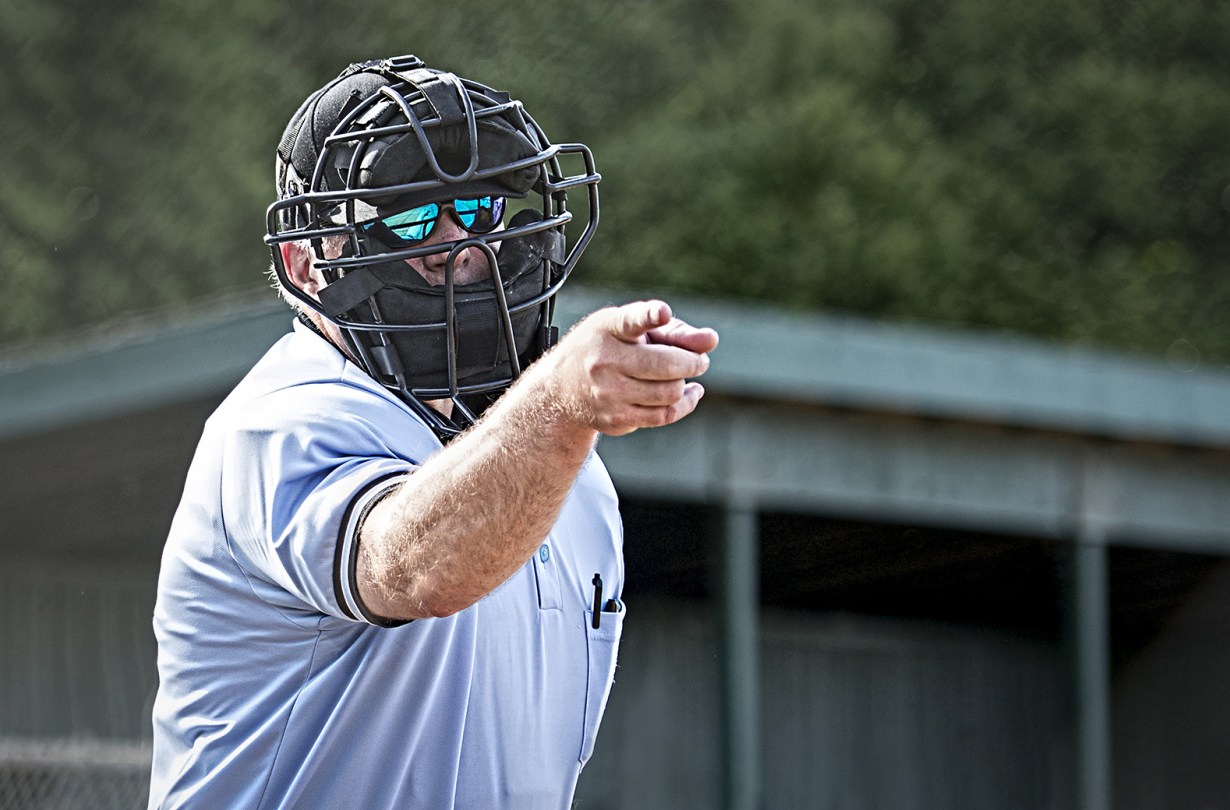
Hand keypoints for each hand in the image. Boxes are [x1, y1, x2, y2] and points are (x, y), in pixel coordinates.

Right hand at [549, 300, 719, 435]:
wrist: (561, 388)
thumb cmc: (606, 347)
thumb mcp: (630, 328)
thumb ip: (673, 330)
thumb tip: (711, 341)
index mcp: (609, 329)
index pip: (630, 321)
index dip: (649, 317)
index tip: (662, 312)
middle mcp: (605, 361)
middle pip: (666, 366)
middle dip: (693, 363)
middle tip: (700, 360)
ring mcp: (608, 394)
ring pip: (669, 393)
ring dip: (685, 384)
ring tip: (687, 375)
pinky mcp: (615, 419)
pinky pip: (664, 416)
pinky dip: (684, 404)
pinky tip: (689, 393)